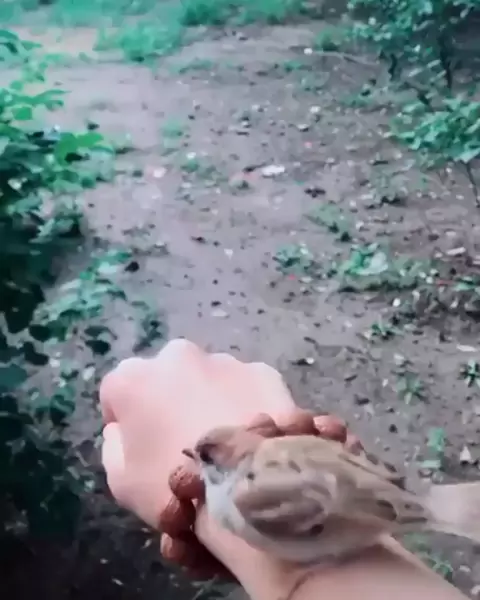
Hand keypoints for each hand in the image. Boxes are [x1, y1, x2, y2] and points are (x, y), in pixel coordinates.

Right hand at [100, 338, 301, 528]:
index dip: (127, 424)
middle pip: (167, 379)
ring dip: (212, 400)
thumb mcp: (121, 482)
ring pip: (211, 379)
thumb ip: (114, 444)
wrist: (245, 488)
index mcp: (133, 378)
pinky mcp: (265, 372)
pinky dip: (249, 405)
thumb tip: (123, 428)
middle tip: (186, 443)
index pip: (118, 394)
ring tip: (227, 444)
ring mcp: (225, 360)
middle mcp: (177, 355)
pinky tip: (255, 439)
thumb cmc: (172, 487)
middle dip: (172, 402)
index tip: (142, 449)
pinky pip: (249, 388)